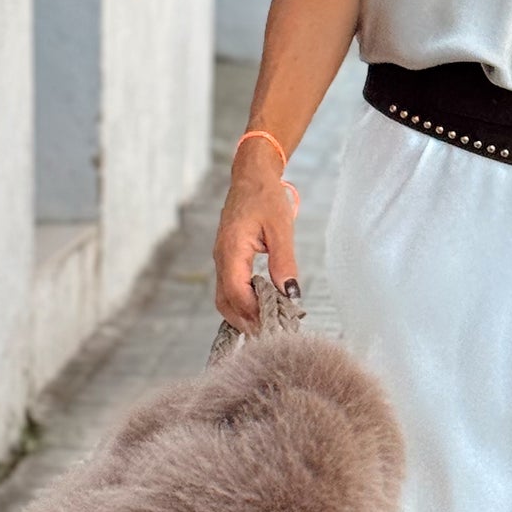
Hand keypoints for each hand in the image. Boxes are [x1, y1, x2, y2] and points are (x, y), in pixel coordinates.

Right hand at [214, 141, 299, 329]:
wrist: (251, 177)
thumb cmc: (266, 198)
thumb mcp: (281, 228)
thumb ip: (284, 261)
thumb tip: (291, 293)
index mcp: (231, 250)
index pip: (237, 292)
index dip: (254, 312)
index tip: (274, 324)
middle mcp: (221, 258)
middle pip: (225, 302)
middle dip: (246, 321)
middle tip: (271, 335)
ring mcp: (222, 260)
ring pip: (224, 299)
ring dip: (243, 315)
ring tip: (267, 326)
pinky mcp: (227, 259)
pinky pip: (229, 289)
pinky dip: (242, 304)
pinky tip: (260, 309)